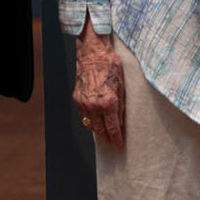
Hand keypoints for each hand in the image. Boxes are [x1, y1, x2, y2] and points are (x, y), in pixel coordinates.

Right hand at [73, 20, 126, 148]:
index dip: (117, 138)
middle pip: (100, 130)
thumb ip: (122, 104)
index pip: (113, 128)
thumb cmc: (111, 65)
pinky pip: (84, 116)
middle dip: (108, 138)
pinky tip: (95, 122)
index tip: (119, 145)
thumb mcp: (123, 85)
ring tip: (105, 135)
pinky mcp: (77, 98)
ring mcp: (84, 102)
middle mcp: (94, 105)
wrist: (93, 53)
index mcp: (108, 102)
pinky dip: (90, 121)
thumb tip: (121, 119)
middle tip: (113, 143)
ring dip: (98, 131)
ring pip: (91, 125)